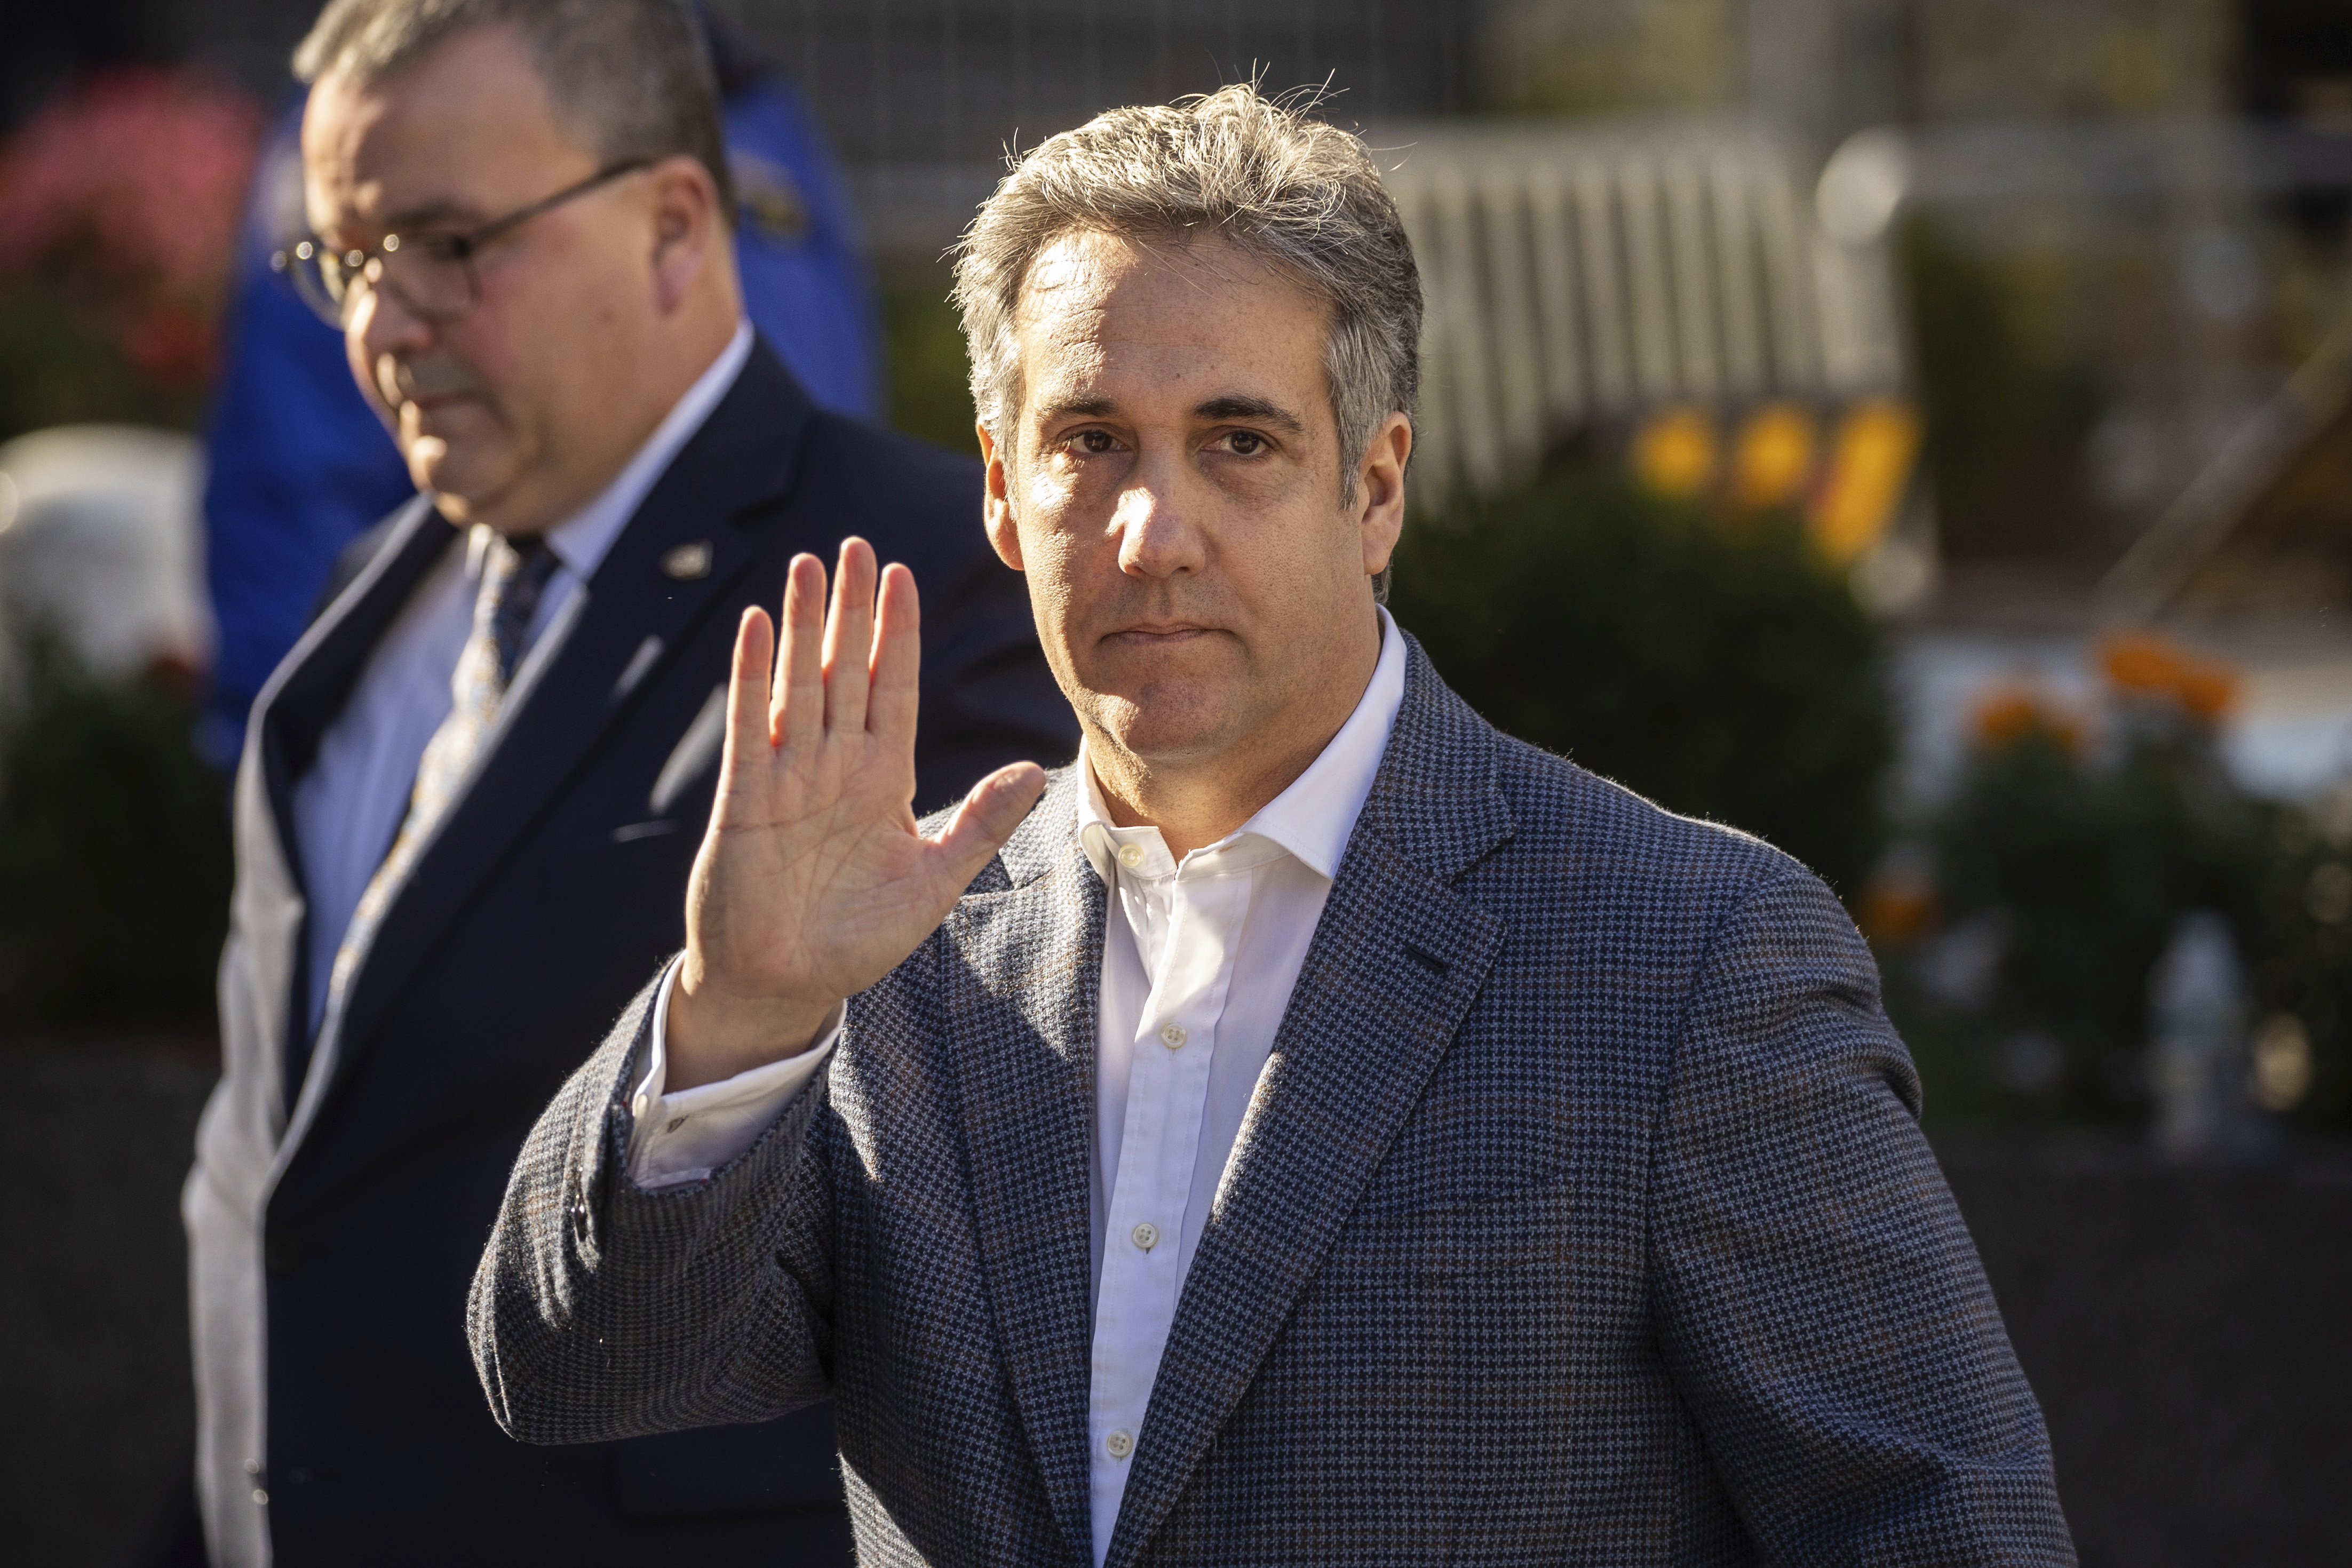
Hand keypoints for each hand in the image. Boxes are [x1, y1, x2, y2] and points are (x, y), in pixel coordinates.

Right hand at [668, 539, 1046, 1088]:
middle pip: (847, 670)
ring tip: (808, 564)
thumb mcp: (935, 881)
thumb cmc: (857, 939)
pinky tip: (756, 626)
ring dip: (802, 624)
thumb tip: (1037, 772)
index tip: (904, 575)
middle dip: (854, 608)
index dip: (899, 634)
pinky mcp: (747, 800)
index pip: (894, 689)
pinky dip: (754, 676)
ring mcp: (789, 778)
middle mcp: (836, 767)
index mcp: (883, 780)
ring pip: (800, 683)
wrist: (786, 986)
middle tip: (857, 544)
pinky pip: (752, 726)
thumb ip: (980, 824)